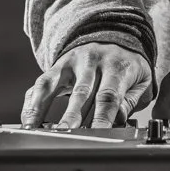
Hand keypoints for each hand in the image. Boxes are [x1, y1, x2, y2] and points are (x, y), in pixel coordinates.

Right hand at [23, 43, 152, 128]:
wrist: (116, 34)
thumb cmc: (128, 66)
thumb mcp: (141, 80)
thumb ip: (131, 101)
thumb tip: (118, 120)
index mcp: (117, 67)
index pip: (109, 95)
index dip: (102, 117)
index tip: (97, 136)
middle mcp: (93, 62)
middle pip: (80, 92)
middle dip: (72, 116)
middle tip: (65, 135)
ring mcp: (72, 62)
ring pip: (54, 85)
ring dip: (42, 108)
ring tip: (34, 129)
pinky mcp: (57, 65)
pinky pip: (41, 83)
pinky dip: (32, 102)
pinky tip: (28, 120)